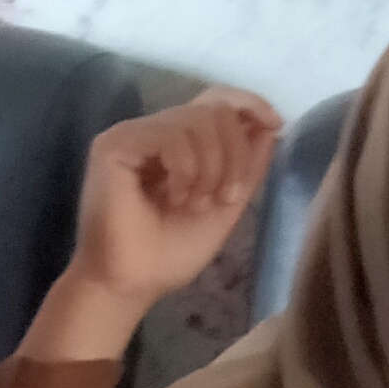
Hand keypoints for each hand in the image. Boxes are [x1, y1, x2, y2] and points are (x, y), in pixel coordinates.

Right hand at [27, 88, 284, 363]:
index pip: (215, 101)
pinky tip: (173, 198)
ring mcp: (132, 136)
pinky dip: (185, 168)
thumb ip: (247, 165)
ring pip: (196, 120)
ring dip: (211, 167)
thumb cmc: (170, 254)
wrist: (131, 285)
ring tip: (194, 205)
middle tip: (223, 198)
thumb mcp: (226, 205)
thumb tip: (269, 124)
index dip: (249, 103)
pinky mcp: (114, 145)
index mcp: (178, 144)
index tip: (274, 124)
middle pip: (214, 109)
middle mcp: (153, 132)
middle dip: (233, 154)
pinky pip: (170, 134)